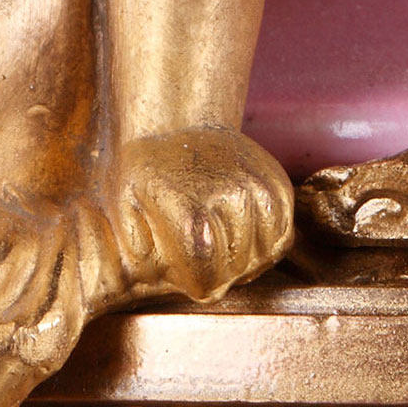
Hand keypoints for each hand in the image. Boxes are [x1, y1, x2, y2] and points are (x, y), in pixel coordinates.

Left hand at [105, 126, 292, 301]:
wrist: (175, 124)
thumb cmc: (144, 174)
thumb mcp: (123, 208)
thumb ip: (137, 249)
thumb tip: (154, 276)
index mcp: (190, 210)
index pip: (207, 278)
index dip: (195, 283)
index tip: (185, 270)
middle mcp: (233, 198)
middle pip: (236, 270)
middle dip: (217, 271)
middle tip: (198, 251)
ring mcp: (261, 190)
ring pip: (265, 255)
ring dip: (244, 259)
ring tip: (219, 241)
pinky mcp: (280, 185)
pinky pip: (284, 236)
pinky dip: (265, 243)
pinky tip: (240, 232)